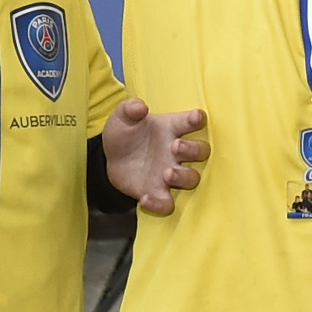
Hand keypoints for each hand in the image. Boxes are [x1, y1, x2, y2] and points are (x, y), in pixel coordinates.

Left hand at [104, 97, 208, 214]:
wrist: (111, 158)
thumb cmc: (124, 134)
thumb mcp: (122, 117)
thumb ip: (129, 109)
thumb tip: (140, 107)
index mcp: (171, 128)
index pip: (192, 122)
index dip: (197, 119)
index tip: (196, 118)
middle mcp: (176, 152)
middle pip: (201, 151)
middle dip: (193, 149)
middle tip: (175, 146)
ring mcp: (170, 174)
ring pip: (191, 178)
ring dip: (183, 176)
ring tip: (166, 173)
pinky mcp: (158, 193)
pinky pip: (168, 205)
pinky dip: (159, 204)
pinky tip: (145, 198)